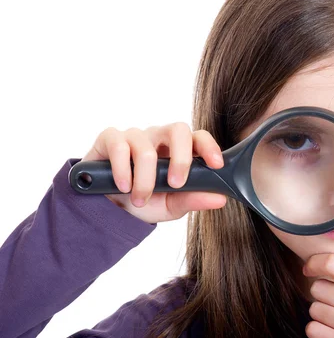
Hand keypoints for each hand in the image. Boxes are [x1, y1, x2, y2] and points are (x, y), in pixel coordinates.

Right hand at [81, 122, 226, 223]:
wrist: (109, 209)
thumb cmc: (144, 201)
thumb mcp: (171, 206)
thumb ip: (194, 200)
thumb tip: (221, 199)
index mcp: (179, 150)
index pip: (198, 137)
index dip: (209, 146)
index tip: (216, 165)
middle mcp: (159, 137)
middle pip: (178, 129)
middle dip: (181, 158)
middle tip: (176, 184)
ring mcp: (135, 136)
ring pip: (145, 148)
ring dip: (144, 179)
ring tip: (140, 199)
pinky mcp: (110, 138)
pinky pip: (119, 147)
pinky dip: (123, 170)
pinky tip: (123, 186)